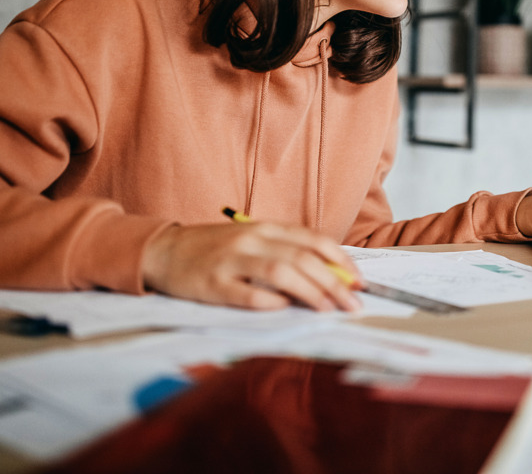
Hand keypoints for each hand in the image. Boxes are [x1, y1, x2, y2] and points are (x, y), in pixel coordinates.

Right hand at [142, 221, 361, 311]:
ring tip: (329, 309)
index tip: (359, 281)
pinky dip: (269, 301)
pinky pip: (245, 293)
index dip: (341, 260)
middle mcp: (252, 239)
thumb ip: (285, 252)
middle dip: (334, 282)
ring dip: (310, 291)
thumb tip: (328, 274)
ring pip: (280, 272)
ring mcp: (231, 260)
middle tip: (353, 304)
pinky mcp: (211, 284)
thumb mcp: (253, 240)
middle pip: (302, 257)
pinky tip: (285, 309)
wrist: (165, 250)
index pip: (313, 239)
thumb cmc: (215, 248)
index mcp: (266, 228)